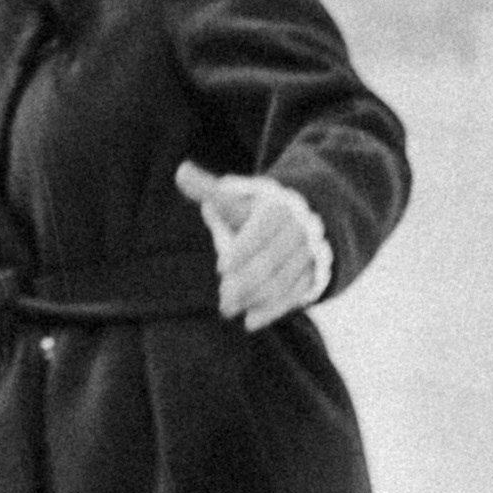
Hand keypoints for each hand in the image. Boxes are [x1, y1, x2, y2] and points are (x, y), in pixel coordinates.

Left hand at [175, 160, 328, 333]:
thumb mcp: (237, 197)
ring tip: (229, 309)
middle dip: (246, 282)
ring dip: (256, 298)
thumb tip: (180, 171)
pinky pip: (295, 295)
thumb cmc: (257, 210)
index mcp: (278, 209)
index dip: (243, 250)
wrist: (304, 218)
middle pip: (272, 260)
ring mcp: (308, 254)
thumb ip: (209, 188)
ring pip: (284, 280)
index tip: (222, 267)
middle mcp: (298, 231)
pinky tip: (251, 322)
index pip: (261, 231)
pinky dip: (274, 310)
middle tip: (222, 299)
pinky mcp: (312, 275)